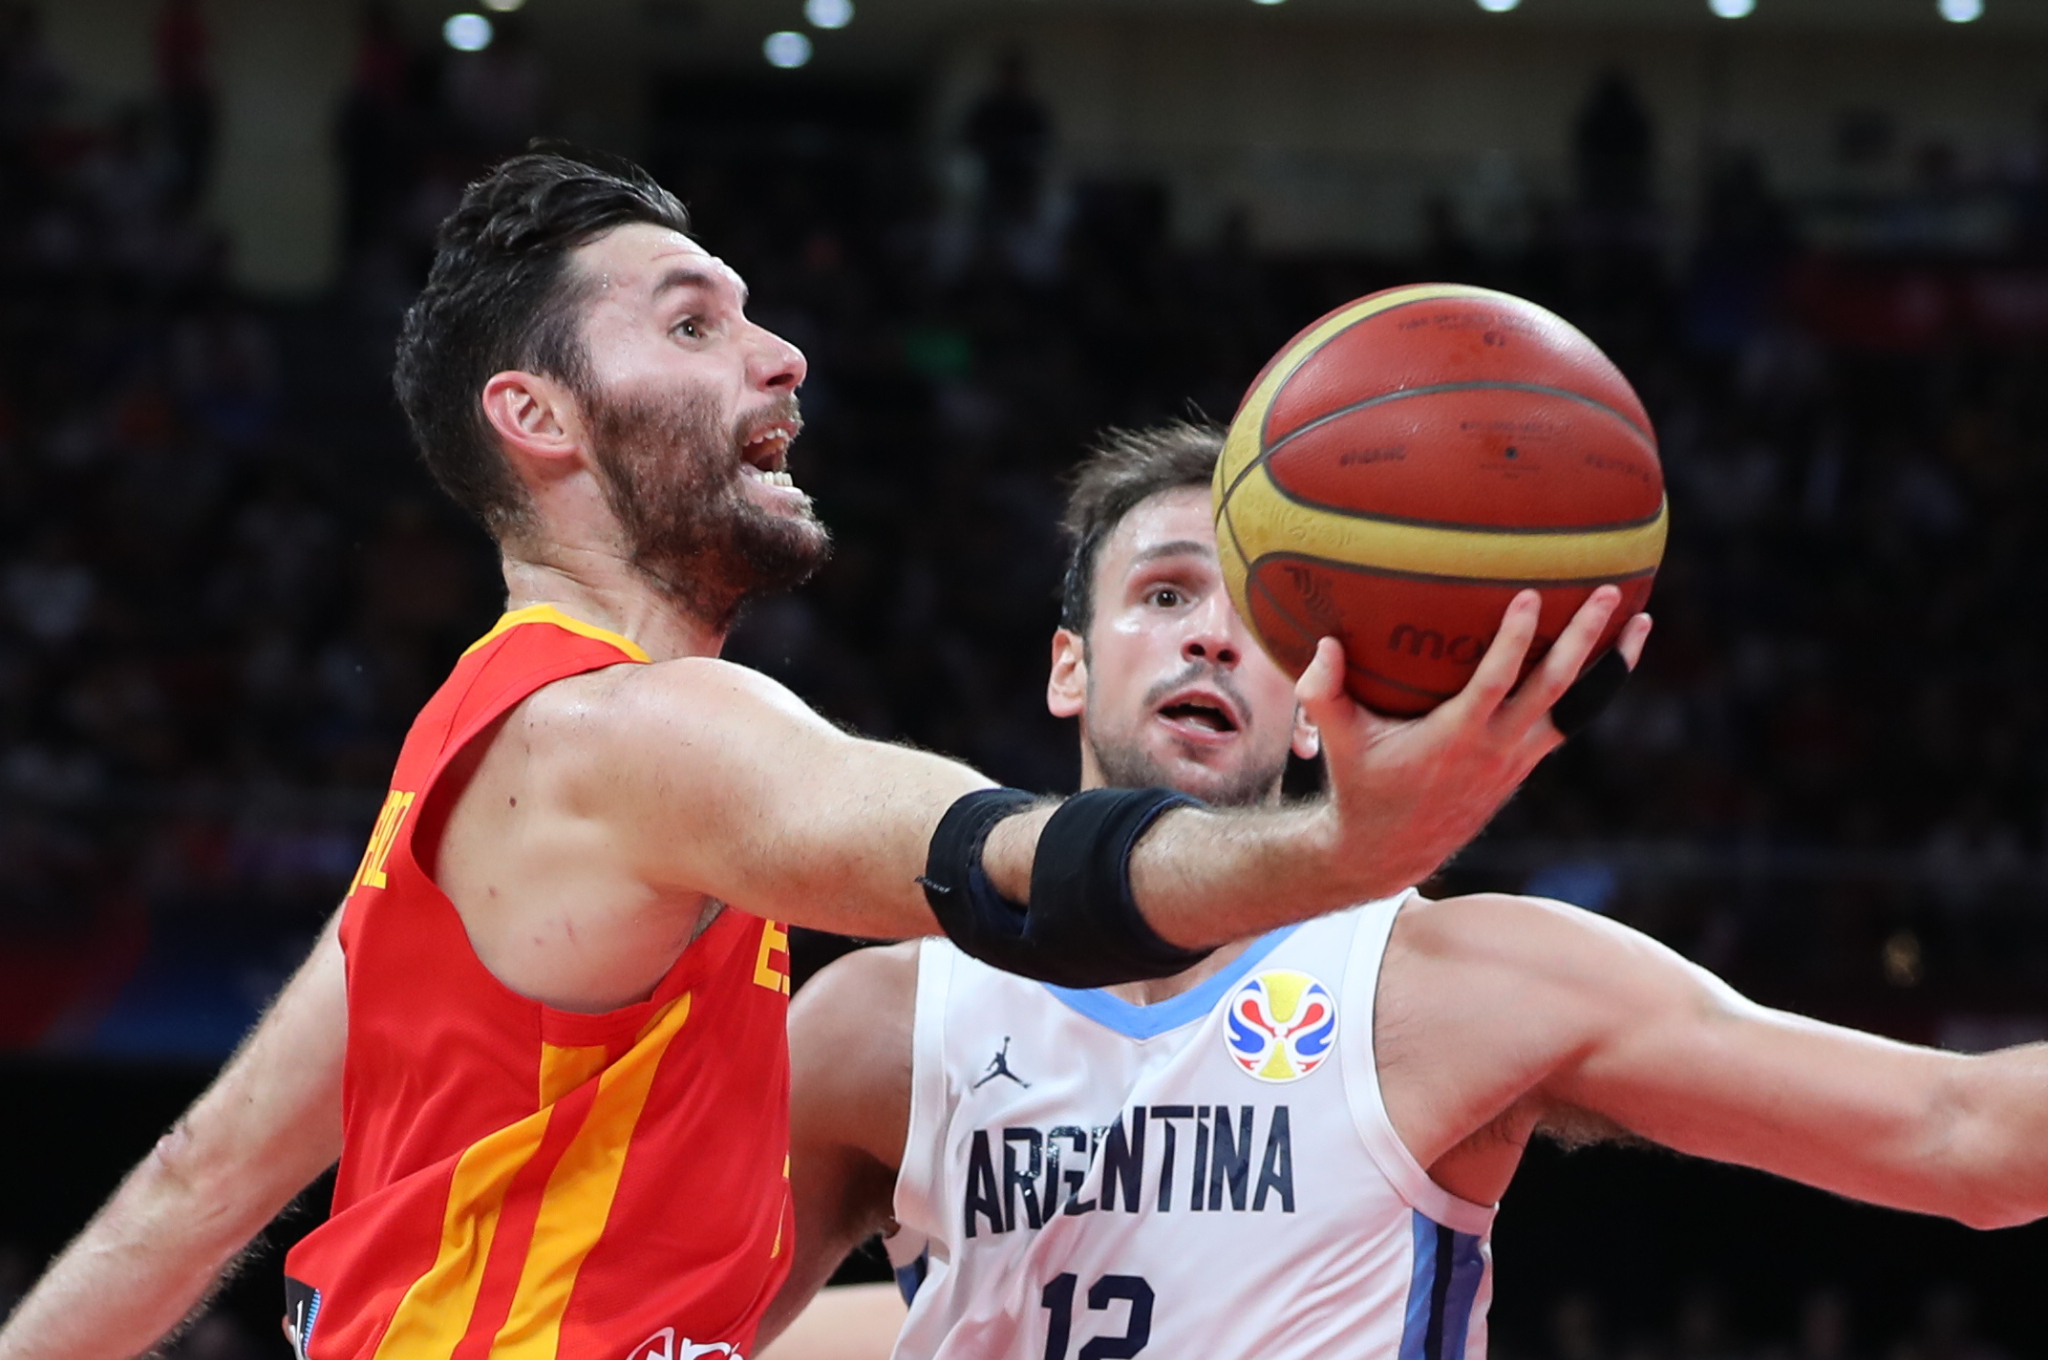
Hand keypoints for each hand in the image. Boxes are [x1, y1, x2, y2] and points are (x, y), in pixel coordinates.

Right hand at [1294, 587, 1651, 895]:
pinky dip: (1597, 689)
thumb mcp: (1339, 741)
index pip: (1494, 683)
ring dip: (1611, 664)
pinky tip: (1613, 656)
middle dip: (1584, 639)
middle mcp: (1497, 747)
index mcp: (1455, 737)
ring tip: (1640, 621)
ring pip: (1579, 706)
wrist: (1392, 849)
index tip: (1528, 597)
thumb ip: (1324, 691)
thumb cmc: (1363, 785)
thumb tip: (1324, 643)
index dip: (1514, 641)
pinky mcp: (1526, 762)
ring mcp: (1518, 757)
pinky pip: (1573, 720)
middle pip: (1555, 688)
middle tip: (1608, 593)